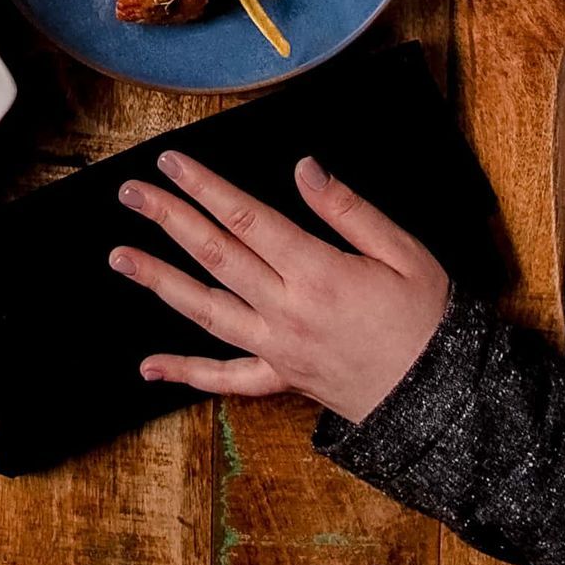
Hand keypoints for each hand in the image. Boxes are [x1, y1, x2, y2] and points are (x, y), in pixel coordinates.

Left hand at [111, 146, 449, 417]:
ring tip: (120, 258)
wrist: (445, 402)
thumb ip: (348, 210)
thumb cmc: (429, 322)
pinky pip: (227, 379)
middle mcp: (287, 311)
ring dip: (160, 282)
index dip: (205, 187)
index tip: (171, 163)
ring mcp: (280, 349)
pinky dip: (187, 373)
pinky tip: (150, 367)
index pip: (246, 219)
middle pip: (216, 257)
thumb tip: (305, 170)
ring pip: (207, 312)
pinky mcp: (283, 379)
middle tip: (131, 193)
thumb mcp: (403, 253)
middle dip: (169, 220)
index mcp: (317, 273)